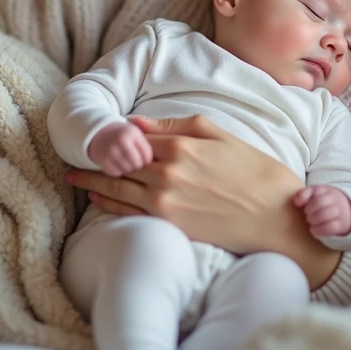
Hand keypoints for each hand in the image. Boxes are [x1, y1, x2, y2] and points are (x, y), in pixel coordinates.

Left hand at [65, 114, 339, 288]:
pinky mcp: (169, 225)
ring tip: (73, 177)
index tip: (101, 133)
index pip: (137, 137)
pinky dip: (108, 203)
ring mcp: (165, 201)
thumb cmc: (255, 172)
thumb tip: (138, 123)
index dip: (117, 135)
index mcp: (181, 145)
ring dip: (92, 181)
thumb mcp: (220, 135)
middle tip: (72, 156)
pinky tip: (96, 198)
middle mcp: (167, 172)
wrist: (278, 219)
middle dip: (95, 158)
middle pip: (120, 162)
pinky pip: (128, 211)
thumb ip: (177, 126)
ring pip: (117, 187)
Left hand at [293, 185, 350, 237]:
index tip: (299, 205)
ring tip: (311, 222)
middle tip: (307, 215)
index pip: (314, 190)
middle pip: (319, 202)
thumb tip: (296, 202)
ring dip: (314, 220)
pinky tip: (314, 230)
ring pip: (325, 214)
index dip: (303, 198)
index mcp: (325, 190)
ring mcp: (339, 212)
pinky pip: (330, 227)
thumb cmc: (324, 202)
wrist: (346, 210)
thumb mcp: (314, 194)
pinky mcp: (341, 225)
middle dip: (309, 211)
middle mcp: (334, 199)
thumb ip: (303, 194)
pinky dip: (319, 230)